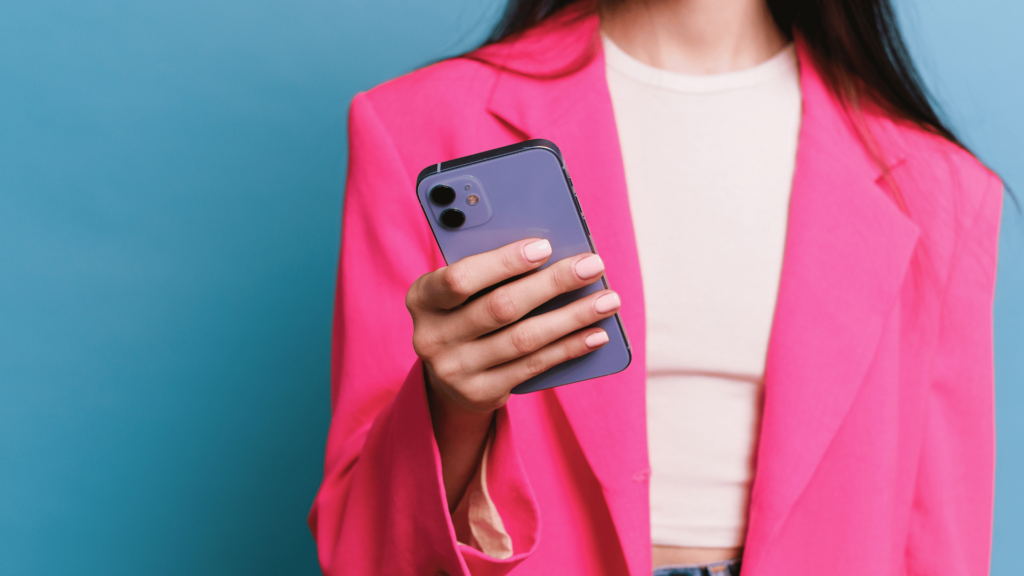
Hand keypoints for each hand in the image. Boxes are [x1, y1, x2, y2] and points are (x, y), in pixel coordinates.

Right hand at [406, 238, 620, 413]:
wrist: (448, 376)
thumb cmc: (465, 312)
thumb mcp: (462, 291)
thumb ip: (489, 271)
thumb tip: (552, 252)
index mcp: (422, 298)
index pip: (460, 278)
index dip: (504, 262)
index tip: (545, 246)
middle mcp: (432, 336)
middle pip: (501, 307)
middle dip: (553, 283)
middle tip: (592, 265)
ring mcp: (455, 370)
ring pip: (524, 339)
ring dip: (572, 317)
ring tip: (607, 299)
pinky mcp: (480, 393)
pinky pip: (534, 366)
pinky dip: (569, 347)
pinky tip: (596, 333)